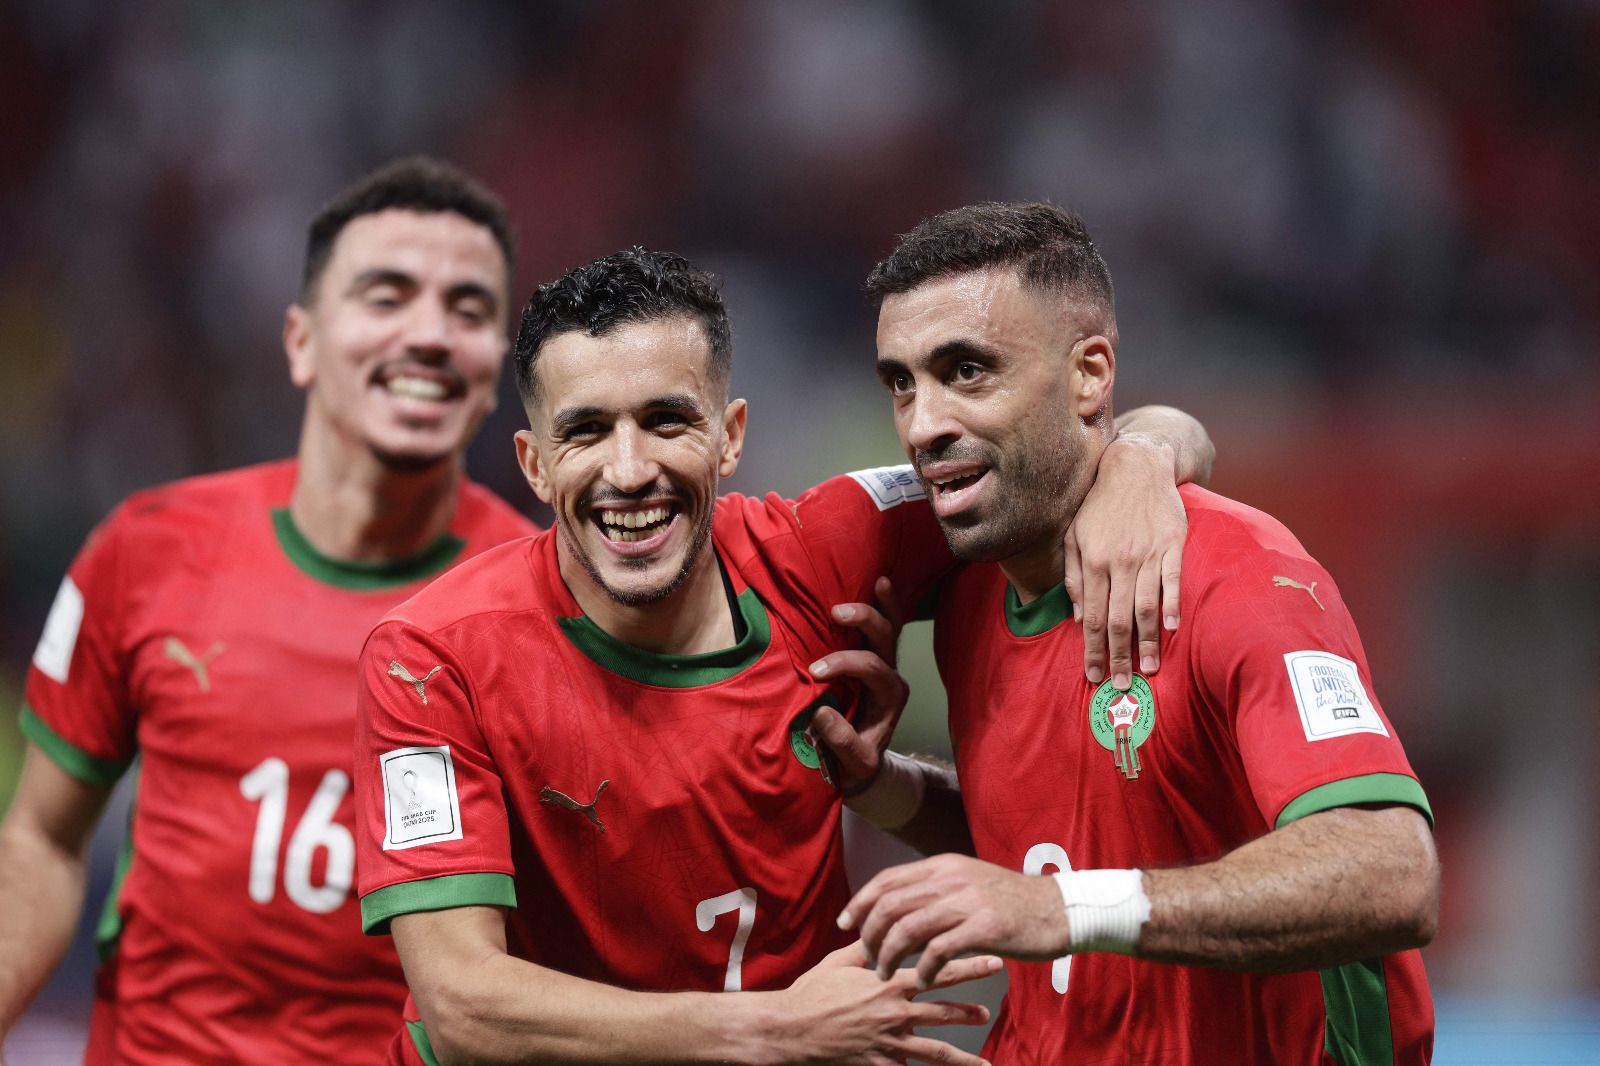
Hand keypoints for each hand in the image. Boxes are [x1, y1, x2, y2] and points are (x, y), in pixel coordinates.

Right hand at [774, 940, 998, 1065]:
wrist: (790, 1029)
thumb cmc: (812, 992)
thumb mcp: (839, 962)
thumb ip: (866, 948)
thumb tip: (883, 931)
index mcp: (888, 984)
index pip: (937, 972)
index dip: (969, 967)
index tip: (994, 962)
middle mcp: (894, 1013)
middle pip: (943, 1013)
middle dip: (970, 1012)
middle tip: (990, 1011)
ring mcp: (888, 1042)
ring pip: (934, 1052)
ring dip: (961, 1057)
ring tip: (982, 1063)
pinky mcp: (878, 1065)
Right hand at [808, 577, 908, 794]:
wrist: (862, 766)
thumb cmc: (854, 765)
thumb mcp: (851, 764)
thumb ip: (841, 741)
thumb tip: (821, 712)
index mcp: (890, 698)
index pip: (872, 670)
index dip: (845, 665)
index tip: (815, 672)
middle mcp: (892, 677)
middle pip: (886, 640)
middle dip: (865, 622)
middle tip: (836, 613)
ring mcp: (885, 664)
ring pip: (891, 627)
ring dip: (884, 604)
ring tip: (878, 581)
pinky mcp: (874, 658)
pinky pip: (885, 627)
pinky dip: (886, 604)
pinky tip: (881, 581)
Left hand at [838, 854, 1068, 988]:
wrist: (1057, 910)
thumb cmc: (1009, 901)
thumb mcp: (967, 881)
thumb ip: (934, 888)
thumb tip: (895, 905)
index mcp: (942, 866)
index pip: (887, 879)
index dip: (860, 902)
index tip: (845, 923)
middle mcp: (950, 878)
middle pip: (890, 905)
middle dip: (870, 935)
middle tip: (866, 957)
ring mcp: (967, 901)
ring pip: (908, 928)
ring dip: (889, 955)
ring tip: (885, 973)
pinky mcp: (984, 927)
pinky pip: (939, 950)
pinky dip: (923, 968)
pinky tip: (921, 979)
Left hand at [1065, 434, 1185, 690]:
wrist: (1136, 464)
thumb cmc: (1099, 503)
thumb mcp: (1074, 535)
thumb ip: (1072, 575)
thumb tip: (1073, 615)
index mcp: (1093, 562)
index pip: (1090, 617)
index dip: (1091, 649)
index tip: (1094, 675)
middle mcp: (1119, 562)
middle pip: (1117, 620)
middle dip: (1118, 656)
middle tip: (1122, 685)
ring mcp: (1148, 554)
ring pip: (1146, 607)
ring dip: (1148, 642)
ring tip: (1150, 669)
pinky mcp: (1172, 544)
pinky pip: (1173, 580)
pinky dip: (1172, 606)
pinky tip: (1171, 629)